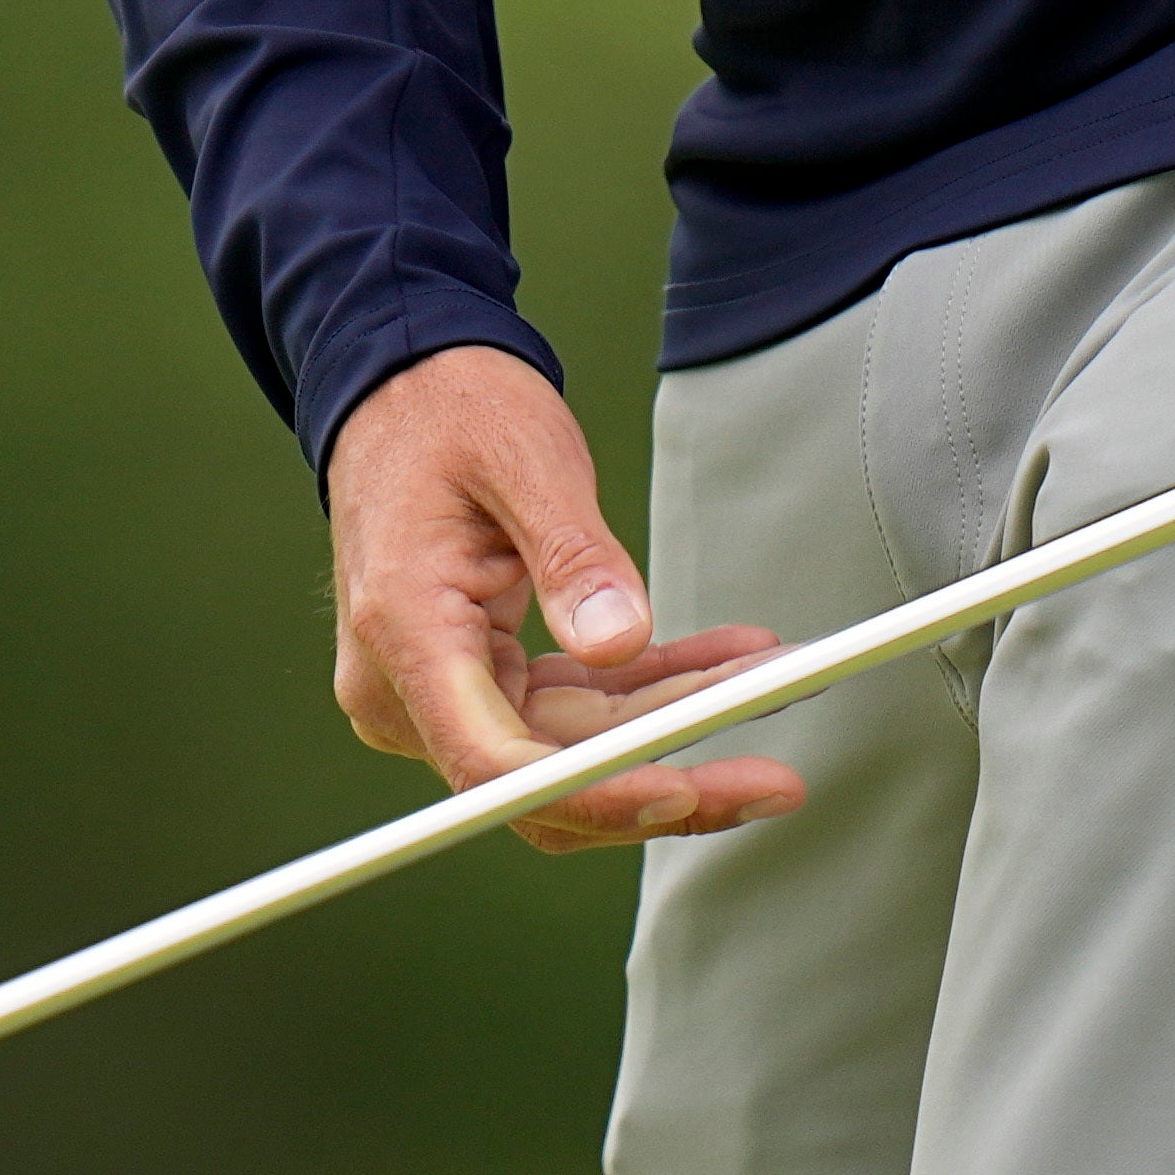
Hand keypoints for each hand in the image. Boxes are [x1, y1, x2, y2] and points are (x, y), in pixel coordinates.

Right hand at [319, 343, 801, 850]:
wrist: (402, 382)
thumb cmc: (448, 409)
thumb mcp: (522, 460)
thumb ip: (572, 556)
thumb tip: (622, 642)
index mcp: (406, 631)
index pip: (495, 763)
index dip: (593, 792)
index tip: (682, 786)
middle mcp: (406, 683)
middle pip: (545, 776)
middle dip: (667, 775)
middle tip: (773, 779)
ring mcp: (440, 686)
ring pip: (572, 748)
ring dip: (672, 719)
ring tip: (769, 683)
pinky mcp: (477, 674)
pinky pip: (572, 706)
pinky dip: (646, 686)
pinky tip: (721, 662)